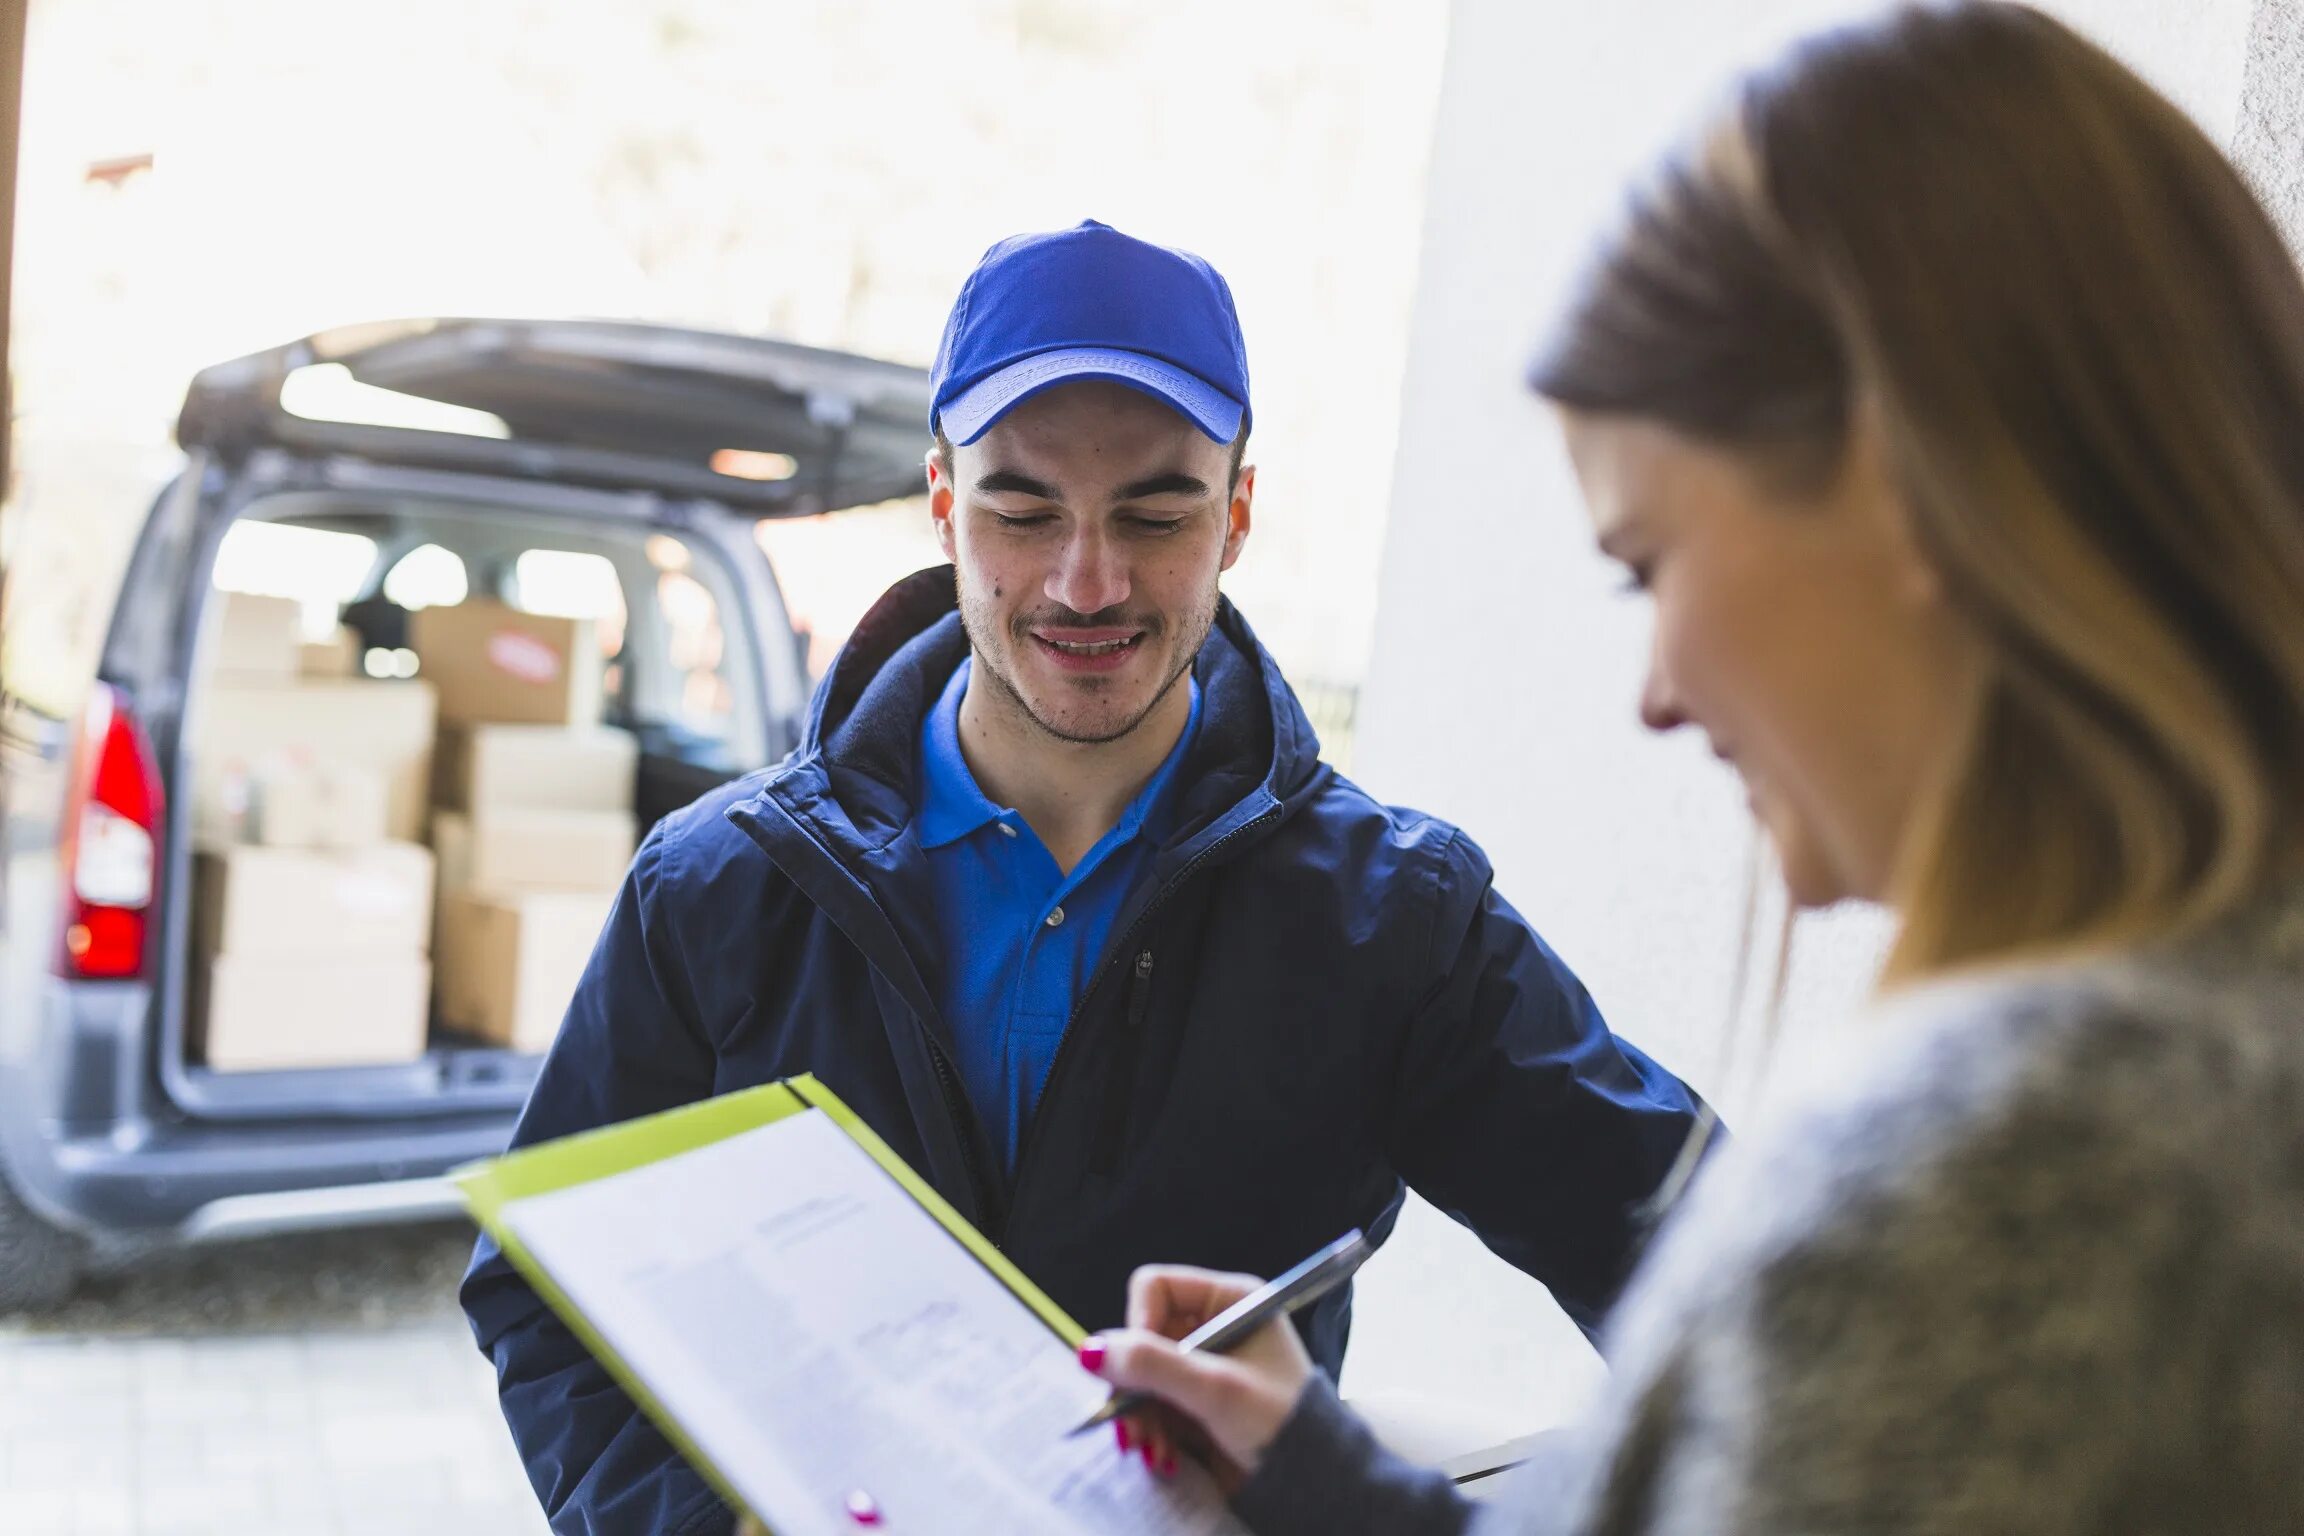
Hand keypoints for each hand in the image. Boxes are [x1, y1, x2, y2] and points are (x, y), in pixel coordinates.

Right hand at [1078, 1265, 1315, 1491]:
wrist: (1314, 1479)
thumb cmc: (1281, 1420)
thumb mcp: (1216, 1389)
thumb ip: (1154, 1365)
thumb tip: (1090, 1351)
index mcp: (1229, 1299)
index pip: (1155, 1288)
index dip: (1138, 1325)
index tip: (1137, 1367)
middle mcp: (1214, 1323)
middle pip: (1144, 1335)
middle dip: (1136, 1382)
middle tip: (1133, 1423)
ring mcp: (1204, 1363)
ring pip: (1144, 1374)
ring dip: (1141, 1413)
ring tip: (1151, 1449)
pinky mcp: (1197, 1399)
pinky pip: (1155, 1403)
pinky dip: (1153, 1429)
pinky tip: (1162, 1455)